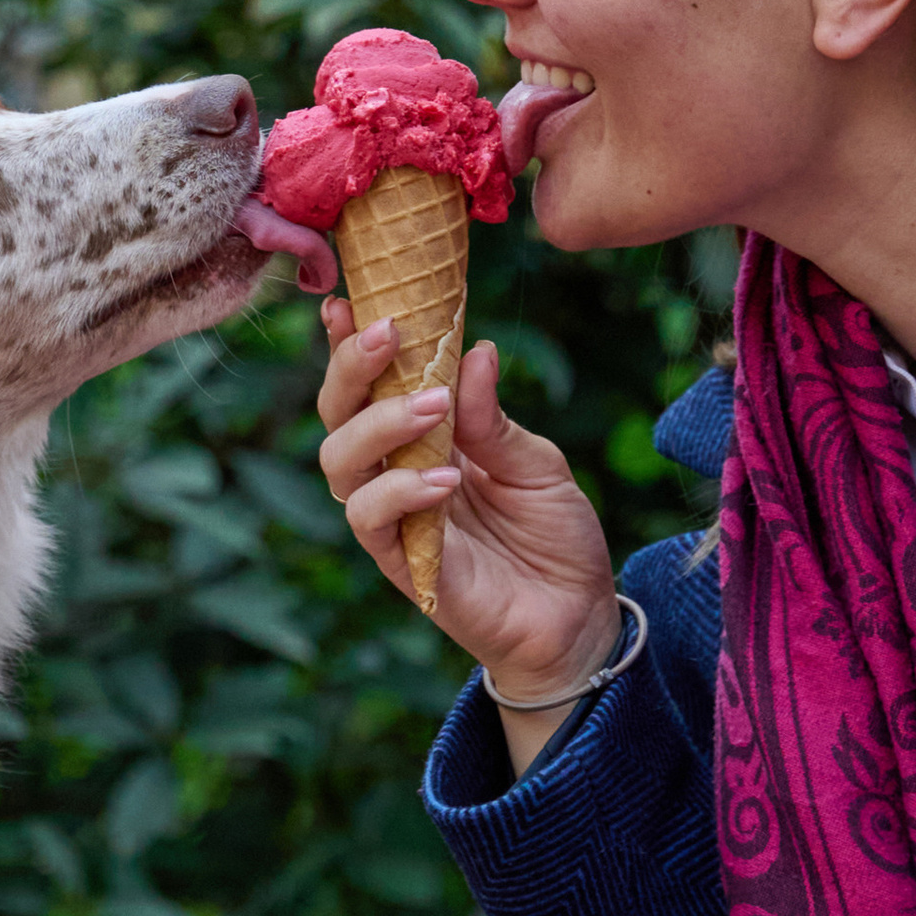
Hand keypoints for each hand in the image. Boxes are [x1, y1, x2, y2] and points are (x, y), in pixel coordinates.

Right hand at [314, 297, 618, 764]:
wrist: (579, 617)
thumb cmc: (553, 535)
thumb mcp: (537, 462)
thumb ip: (493, 417)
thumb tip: (474, 349)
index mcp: (421, 438)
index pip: (369, 385)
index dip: (346, 344)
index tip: (348, 298)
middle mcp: (394, 473)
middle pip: (337, 414)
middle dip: (351, 368)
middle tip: (389, 332)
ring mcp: (393, 519)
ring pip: (340, 462)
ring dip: (381, 424)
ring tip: (434, 406)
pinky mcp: (402, 564)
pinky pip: (371, 522)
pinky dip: (400, 491)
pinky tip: (444, 478)